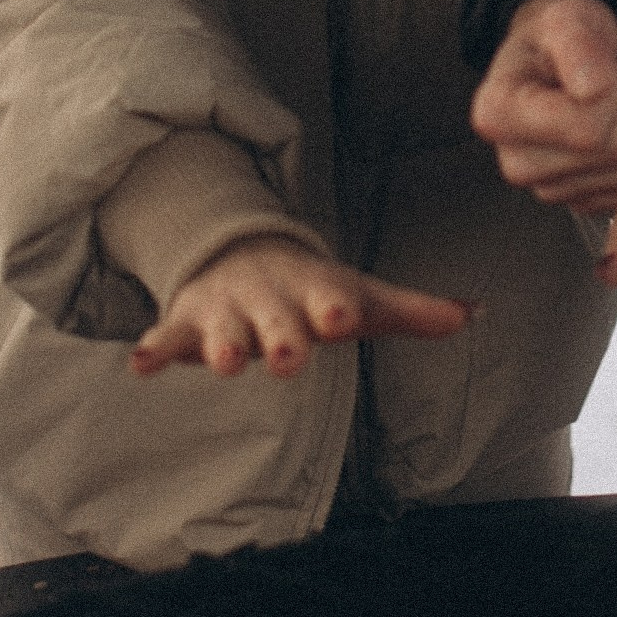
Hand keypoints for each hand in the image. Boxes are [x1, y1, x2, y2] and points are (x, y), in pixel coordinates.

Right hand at [132, 237, 469, 377]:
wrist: (242, 252)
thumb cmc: (312, 290)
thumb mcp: (361, 297)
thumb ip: (414, 310)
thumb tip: (475, 313)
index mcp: (315, 292)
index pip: (328, 299)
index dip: (334, 309)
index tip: (340, 317)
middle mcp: (271, 299)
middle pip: (277, 322)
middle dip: (283, 337)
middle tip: (290, 357)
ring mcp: (228, 310)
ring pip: (224, 331)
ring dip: (224, 346)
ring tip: (226, 362)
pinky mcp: (190, 322)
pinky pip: (169, 336)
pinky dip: (155, 348)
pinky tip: (141, 364)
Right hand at [468, 0, 616, 215]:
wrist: (554, 64)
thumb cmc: (555, 41)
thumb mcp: (566, 18)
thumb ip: (578, 42)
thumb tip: (593, 89)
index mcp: (498, 116)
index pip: (588, 129)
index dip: (613, 90)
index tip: (597, 69)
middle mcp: (517, 165)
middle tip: (607, 85)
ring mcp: (552, 192)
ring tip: (611, 105)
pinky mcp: (586, 205)